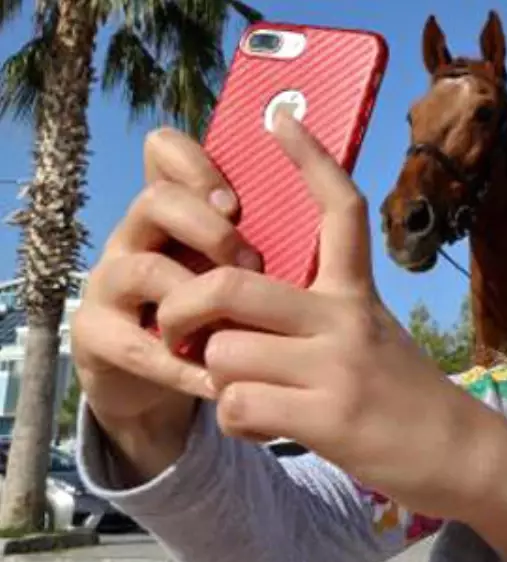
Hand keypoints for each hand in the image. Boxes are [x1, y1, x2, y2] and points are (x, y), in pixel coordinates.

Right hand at [71, 127, 260, 477]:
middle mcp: (136, 236)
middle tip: (250, 260)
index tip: (236, 199)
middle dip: (208, 227)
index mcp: (176, 210)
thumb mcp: (249, 276)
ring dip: (195, 295)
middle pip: (155, 200)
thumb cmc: (227, 317)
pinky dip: (182, 364)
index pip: (164, 152)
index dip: (196, 162)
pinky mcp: (97, 335)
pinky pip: (137, 345)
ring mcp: (109, 283)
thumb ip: (270, 244)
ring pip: (141, 268)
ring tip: (236, 323)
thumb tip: (327, 216)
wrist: (178, 382)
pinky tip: (217, 380)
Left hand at [156, 112, 506, 557]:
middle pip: (233, 283)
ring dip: (218, 377)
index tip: (280, 119)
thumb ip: (318, 314)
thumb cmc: (406, 397)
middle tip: (178, 324)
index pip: (338, 210)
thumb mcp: (374, 335)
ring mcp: (337, 369)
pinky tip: (264, 424)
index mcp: (357, 295)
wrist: (463, 455)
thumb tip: (235, 305)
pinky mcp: (328, 419)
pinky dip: (237, 420)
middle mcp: (346, 321)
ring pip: (225, 352)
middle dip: (186, 304)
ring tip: (248, 392)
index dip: (309, 159)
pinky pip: (238, 407)